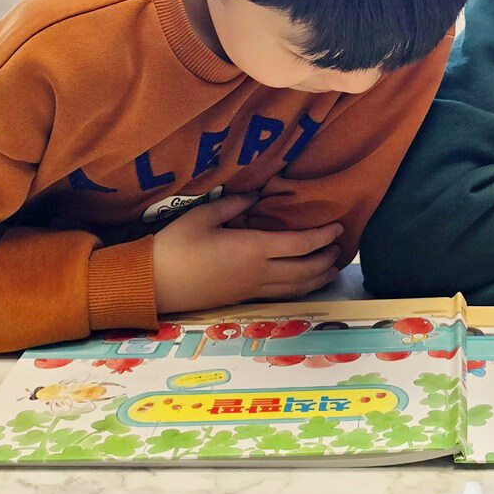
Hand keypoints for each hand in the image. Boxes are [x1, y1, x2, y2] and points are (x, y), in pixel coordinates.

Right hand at [150, 192, 343, 313]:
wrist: (154, 284)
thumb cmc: (175, 246)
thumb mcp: (203, 215)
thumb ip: (234, 203)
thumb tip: (257, 195)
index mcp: (253, 249)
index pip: (300, 244)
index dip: (323, 236)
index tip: (338, 227)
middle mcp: (259, 272)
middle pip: (306, 269)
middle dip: (326, 258)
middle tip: (338, 247)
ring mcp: (252, 289)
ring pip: (297, 287)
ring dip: (318, 278)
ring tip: (332, 269)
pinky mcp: (243, 299)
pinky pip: (282, 296)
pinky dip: (300, 289)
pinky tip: (304, 285)